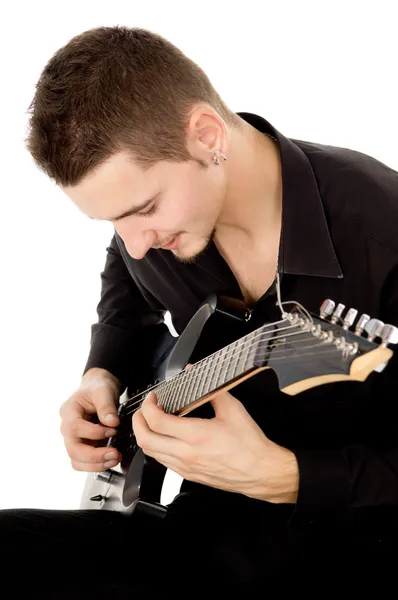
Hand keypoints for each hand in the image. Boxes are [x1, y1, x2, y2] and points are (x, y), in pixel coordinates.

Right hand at [59, 368, 121, 471]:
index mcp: (69, 411)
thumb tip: (112, 423)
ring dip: (96, 464)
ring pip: (76, 460)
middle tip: (114, 453)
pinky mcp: (82, 445)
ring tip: (115, 459)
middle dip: (95, 456)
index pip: (74, 428)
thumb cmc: (97, 387)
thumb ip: (106, 406)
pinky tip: (111, 460)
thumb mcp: (103, 390)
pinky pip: (84, 462)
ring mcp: (74, 439)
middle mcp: (67, 427)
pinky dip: (97, 465)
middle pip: (73, 449)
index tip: (112, 430)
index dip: (93, 433)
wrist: (98, 388)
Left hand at [132, 389, 298, 502]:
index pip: (157, 421)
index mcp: (196, 436)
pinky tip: (165, 438)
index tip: (153, 398)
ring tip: (151, 422)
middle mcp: (187, 454)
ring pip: (151, 453)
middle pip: (145, 440)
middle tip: (143, 410)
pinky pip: (163, 462)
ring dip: (145, 435)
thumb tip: (194, 373)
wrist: (261, 471)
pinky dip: (157, 448)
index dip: (149, 407)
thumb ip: (211, 389)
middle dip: (138, 422)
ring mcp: (186, 467)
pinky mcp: (189, 475)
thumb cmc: (250, 444)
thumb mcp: (233, 409)